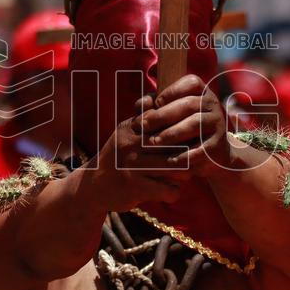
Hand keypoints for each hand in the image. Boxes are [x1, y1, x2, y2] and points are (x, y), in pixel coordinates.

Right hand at [87, 96, 190, 211]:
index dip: (184, 129)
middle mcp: (132, 144)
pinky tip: (170, 190)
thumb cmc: (118, 156)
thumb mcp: (125, 131)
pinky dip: (174, 192)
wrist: (94, 186)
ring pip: (177, 166)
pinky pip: (169, 189)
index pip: (166, 122)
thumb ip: (141, 115)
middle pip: (175, 143)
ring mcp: (133, 166)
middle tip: (195, 158)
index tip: (192, 138)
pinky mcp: (136, 188)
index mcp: (132, 128)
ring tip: (184, 174)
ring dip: (186, 172)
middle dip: (190, 151)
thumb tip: (156, 98)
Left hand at [142, 74, 229, 175]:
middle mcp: (211, 104)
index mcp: (201, 91)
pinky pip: (201, 148)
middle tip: (143, 126)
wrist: (210, 149)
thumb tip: (140, 106)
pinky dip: (184, 154)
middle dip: (162, 115)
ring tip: (154, 141)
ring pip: (195, 124)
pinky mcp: (218, 144)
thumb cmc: (182, 125)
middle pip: (188, 104)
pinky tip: (168, 160)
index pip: (190, 83)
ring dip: (172, 133)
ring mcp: (217, 123)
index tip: (154, 104)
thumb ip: (153, 105)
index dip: (171, 92)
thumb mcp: (170, 111)